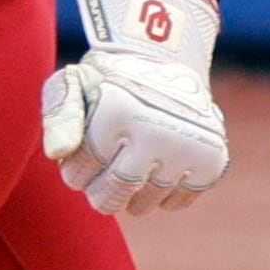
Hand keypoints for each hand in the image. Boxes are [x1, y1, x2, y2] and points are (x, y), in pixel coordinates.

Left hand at [41, 0, 229, 216]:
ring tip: (132, 164)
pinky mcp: (212, 160)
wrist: (165, 64)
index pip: (78, 176)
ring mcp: (188, 147)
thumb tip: (58, 153)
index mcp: (117, 111)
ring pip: (143, 205)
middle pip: (111, 197)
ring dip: (131, 195)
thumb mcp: (72, 85)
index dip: (74, 169)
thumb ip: (58, 117)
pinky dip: (162, 195)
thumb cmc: (107, 82)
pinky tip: (158, 169)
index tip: (83, 151)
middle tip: (107, 167)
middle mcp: (155, 129)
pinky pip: (175, 204)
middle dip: (100, 190)